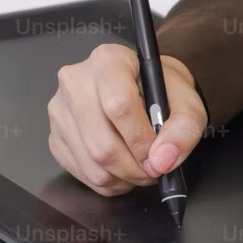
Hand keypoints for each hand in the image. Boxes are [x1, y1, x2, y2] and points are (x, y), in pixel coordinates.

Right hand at [47, 43, 206, 195]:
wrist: (142, 89)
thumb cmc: (161, 91)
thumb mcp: (186, 102)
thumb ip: (183, 128)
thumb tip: (162, 160)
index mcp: (108, 61)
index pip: (119, 105)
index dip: (141, 140)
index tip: (159, 156)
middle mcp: (76, 82)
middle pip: (102, 143)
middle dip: (135, 168)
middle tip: (154, 170)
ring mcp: (60, 111)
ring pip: (92, 164)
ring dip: (123, 178)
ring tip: (140, 169)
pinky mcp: (56, 137)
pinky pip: (81, 173)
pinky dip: (108, 182)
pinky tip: (122, 168)